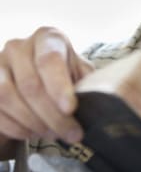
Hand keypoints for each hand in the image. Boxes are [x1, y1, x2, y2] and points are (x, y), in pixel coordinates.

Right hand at [0, 27, 92, 149]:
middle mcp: (18, 47)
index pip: (50, 61)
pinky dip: (15, 127)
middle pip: (31, 85)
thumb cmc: (64, 71)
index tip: (71, 109)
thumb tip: (101, 105)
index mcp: (48, 37)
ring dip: (33, 122)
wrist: (38, 73)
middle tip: (71, 134)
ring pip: (8, 98)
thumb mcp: (80, 71)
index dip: (60, 87)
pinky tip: (33, 133)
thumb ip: (88, 83)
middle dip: (52, 115)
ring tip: (53, 134)